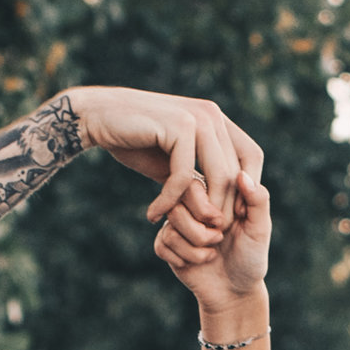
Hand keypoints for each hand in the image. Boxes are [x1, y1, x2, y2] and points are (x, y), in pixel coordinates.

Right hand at [69, 87, 262, 228]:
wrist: (96, 117)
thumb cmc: (133, 139)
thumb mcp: (172, 159)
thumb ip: (196, 174)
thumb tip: (216, 201)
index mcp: (216, 119)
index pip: (252, 156)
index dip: (246, 189)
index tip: (226, 217)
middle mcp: (212, 115)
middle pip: (235, 173)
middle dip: (222, 209)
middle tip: (203, 235)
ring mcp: (197, 118)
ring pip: (216, 177)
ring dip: (200, 210)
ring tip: (180, 229)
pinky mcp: (178, 127)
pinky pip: (182, 176)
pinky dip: (168, 202)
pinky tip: (153, 214)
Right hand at [157, 172, 269, 316]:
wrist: (235, 291)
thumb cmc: (250, 256)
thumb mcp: (259, 229)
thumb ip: (257, 200)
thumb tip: (242, 174)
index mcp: (212, 192)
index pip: (195, 185)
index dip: (209, 210)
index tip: (230, 225)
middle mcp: (191, 204)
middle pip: (177, 205)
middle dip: (200, 231)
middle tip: (219, 239)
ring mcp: (177, 224)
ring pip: (170, 226)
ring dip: (194, 247)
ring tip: (212, 253)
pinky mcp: (166, 244)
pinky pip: (162, 244)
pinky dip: (183, 259)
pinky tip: (196, 264)